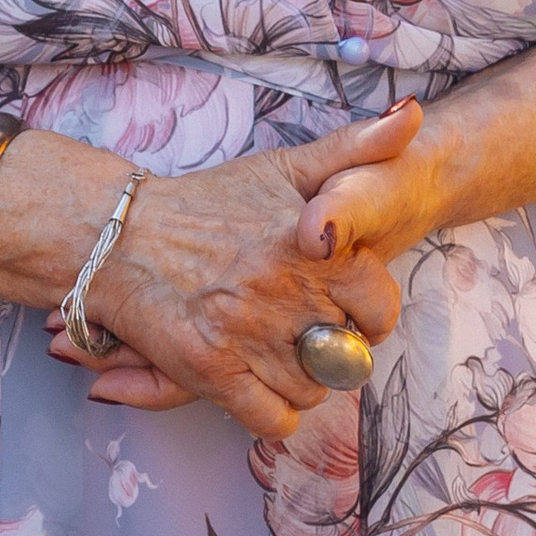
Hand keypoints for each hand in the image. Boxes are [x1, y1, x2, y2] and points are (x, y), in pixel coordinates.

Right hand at [62, 102, 422, 439]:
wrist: (121, 237)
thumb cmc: (210, 204)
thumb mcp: (285, 167)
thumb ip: (357, 147)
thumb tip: (414, 115)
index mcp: (312, 245)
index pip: (381, 305)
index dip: (368, 312)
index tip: (343, 304)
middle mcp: (283, 291)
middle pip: (348, 355)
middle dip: (332, 347)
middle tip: (302, 326)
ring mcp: (247, 334)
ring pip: (313, 392)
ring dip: (300, 380)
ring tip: (275, 349)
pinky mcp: (211, 371)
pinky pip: (274, 420)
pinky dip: (272, 410)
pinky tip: (256, 380)